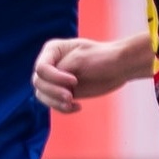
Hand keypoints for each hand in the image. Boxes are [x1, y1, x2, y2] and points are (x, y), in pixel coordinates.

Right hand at [33, 36, 149, 112]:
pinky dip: (62, 108)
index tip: (74, 80)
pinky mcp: (63, 91)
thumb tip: (45, 83)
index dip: (55, 77)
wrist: (119, 67)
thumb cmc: (103, 57)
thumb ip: (61, 69)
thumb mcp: (81, 59)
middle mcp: (50, 64)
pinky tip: (78, 106)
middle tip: (71, 96)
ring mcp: (56, 79)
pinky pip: (53, 104)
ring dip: (55, 102)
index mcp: (52, 50)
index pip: (41, 68)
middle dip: (53, 92)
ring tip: (72, 104)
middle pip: (39, 83)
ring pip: (42, 95)